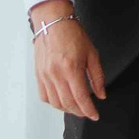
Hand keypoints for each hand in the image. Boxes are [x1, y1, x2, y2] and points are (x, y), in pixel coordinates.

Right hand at [30, 1, 104, 119]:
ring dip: (67, 109)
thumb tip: (101, 94)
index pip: (81, 97)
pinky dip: (54, 102)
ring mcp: (45, 75)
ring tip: (76, 107)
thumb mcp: (92, 54)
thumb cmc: (72, 35)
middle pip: (67, 103)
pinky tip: (62, 100)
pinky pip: (44, 96)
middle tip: (87, 113)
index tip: (95, 115)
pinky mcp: (38, 74)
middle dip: (79, 112)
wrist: (53, 23)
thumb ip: (97, 77)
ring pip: (55, 102)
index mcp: (71, 68)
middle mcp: (56, 74)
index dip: (89, 110)